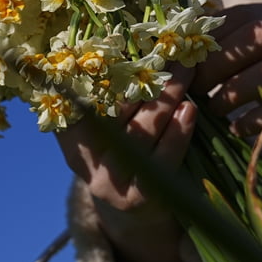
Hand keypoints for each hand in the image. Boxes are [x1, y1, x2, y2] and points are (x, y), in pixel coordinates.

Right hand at [56, 64, 196, 261]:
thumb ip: (102, 98)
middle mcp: (87, 163)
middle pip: (113, 112)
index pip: (77, 102)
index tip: (113, 44)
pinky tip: (190, 109)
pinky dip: (178, 131)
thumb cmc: (123, 155)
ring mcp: (113, 183)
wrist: (136, 216)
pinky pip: (163, 159)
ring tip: (184, 73)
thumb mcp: (103, 132)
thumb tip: (117, 45)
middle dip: (140, 78)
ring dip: (165, 98)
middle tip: (164, 50)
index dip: (93, 74)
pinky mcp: (142, 198)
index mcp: (72, 140)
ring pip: (139, 133)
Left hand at [194, 3, 261, 166]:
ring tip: (213, 108)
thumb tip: (185, 50)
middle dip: (219, 60)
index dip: (211, 36)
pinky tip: (238, 130)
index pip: (247, 14)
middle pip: (261, 34)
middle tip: (193, 86)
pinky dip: (260, 118)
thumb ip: (243, 52)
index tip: (183, 60)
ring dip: (237, 89)